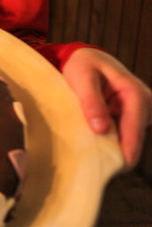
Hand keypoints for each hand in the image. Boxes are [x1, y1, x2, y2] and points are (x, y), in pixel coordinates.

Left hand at [62, 47, 151, 168]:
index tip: (117, 168)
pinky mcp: (133, 117)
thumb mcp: (82, 78)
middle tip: (96, 163)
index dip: (126, 150)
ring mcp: (141, 112)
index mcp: (135, 93)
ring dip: (111, 144)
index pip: (135, 128)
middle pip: (134, 138)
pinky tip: (93, 139)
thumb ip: (91, 102)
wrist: (87, 58)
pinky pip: (123, 134)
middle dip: (117, 151)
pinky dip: (109, 138)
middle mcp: (145, 104)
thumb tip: (101, 130)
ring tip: (90, 148)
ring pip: (128, 138)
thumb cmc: (83, 65)